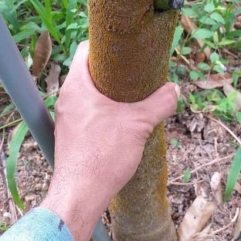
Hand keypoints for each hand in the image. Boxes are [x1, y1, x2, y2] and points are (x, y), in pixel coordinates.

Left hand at [41, 40, 179, 240]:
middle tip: (135, 74)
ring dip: (108, 93)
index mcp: (77, 85)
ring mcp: (66, 117)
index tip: (126, 50)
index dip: (106, 45)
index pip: (85, 49)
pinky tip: (120, 122)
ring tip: (131, 98)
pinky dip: (102, 110)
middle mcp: (66, 98)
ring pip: (88, 93)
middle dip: (112, 71)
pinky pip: (86, 111)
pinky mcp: (70, 134)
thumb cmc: (103, 155)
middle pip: (88, 71)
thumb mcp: (139, 124)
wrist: (79, 195)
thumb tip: (175, 89)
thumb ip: (160, 103)